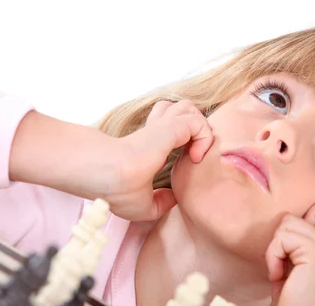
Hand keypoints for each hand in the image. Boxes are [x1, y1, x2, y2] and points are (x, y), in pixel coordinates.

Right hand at [108, 100, 213, 221]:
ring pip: (188, 108)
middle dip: (192, 129)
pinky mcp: (170, 126)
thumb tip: (173, 198)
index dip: (183, 143)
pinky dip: (204, 137)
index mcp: (147, 146)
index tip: (186, 167)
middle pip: (179, 112)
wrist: (110, 177)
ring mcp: (162, 127)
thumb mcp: (140, 205)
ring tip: (195, 151)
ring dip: (199, 127)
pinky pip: (197, 121)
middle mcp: (154, 133)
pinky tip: (195, 157)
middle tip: (192, 153)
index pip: (169, 130)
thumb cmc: (116, 190)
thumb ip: (159, 202)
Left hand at [266, 202, 314, 305]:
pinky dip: (272, 255)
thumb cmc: (291, 295)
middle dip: (314, 213)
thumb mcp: (297, 261)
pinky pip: (282, 237)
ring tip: (283, 268)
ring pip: (291, 220)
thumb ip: (302, 239)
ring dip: (277, 245)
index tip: (301, 241)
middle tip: (297, 243)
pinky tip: (278, 276)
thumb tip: (289, 216)